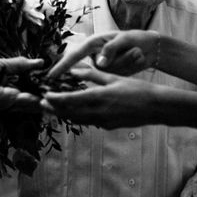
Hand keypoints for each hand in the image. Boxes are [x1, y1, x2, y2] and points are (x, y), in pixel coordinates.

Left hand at [42, 66, 156, 128]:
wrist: (155, 107)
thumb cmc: (136, 88)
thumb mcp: (114, 78)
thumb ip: (93, 74)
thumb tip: (75, 69)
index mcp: (98, 97)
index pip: (70, 99)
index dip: (54, 99)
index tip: (44, 96)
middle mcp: (97, 112)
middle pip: (69, 113)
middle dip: (54, 110)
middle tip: (41, 106)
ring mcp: (103, 122)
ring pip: (77, 120)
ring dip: (64, 115)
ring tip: (52, 111)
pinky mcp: (108, 126)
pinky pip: (89, 122)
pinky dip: (79, 117)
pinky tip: (75, 112)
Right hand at [47, 30, 158, 77]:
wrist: (152, 47)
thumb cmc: (136, 37)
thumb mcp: (124, 39)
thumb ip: (111, 50)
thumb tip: (99, 64)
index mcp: (94, 43)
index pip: (74, 56)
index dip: (62, 67)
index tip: (50, 77)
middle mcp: (96, 56)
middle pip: (94, 69)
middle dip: (117, 62)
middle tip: (134, 52)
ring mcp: (104, 66)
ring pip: (108, 74)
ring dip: (127, 63)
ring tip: (137, 52)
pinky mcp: (113, 74)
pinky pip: (116, 77)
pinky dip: (130, 67)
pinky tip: (137, 57)